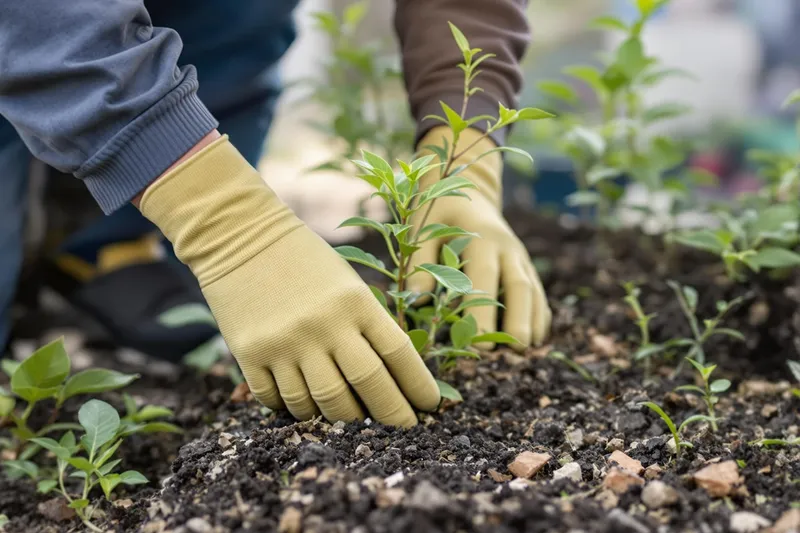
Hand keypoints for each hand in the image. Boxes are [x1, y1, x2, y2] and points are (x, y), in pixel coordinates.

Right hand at [139, 137, 439, 426]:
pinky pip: (279, 401)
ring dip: (340, 418)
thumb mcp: (347, 283)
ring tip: (351, 417)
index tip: (429, 406)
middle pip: (368, 387)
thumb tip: (391, 382)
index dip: (419, 387)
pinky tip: (305, 405)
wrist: (239, 234)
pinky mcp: (250, 354)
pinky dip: (295, 410)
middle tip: (403, 429)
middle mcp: (324, 325)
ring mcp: (286, 342)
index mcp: (355, 302)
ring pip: (323, 404)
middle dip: (392, 415)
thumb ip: (367, 326)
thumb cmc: (303, 259)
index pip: (399, 355)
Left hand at [408, 127, 550, 349]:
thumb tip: (417, 299)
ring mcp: (519, 255)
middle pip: (519, 284)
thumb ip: (420, 262)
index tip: (480, 341)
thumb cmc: (437, 212)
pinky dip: (540, 312)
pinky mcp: (524, 263)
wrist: (465, 188)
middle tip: (515, 349)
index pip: (484, 278)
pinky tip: (537, 336)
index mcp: (481, 237)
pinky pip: (537, 289)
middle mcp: (506, 246)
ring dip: (533, 319)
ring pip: (533, 288)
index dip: (484, 310)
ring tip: (528, 349)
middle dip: (519, 318)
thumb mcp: (422, 229)